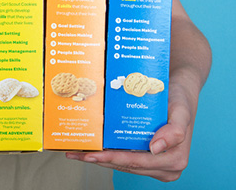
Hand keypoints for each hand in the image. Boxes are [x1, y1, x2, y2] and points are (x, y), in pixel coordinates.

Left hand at [65, 80, 193, 181]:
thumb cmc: (180, 99)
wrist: (179, 91)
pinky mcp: (146, 159)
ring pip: (122, 165)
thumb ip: (174, 131)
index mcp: (174, 160)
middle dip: (100, 160)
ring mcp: (155, 165)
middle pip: (126, 166)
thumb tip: (155, 148)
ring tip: (77, 152)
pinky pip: (124, 158)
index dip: (111, 159)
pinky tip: (91, 148)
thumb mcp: (180, 111)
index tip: (91, 155)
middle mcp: (165, 167)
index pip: (136, 162)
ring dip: (100, 159)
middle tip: (75, 154)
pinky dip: (107, 154)